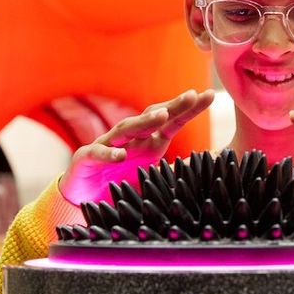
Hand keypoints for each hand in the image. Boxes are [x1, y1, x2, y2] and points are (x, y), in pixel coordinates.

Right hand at [59, 89, 214, 204]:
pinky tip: (121, 155)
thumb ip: (172, 174)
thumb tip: (200, 173)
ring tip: (162, 116)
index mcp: (148, 142)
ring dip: (144, 122)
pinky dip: (109, 154)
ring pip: (127, 129)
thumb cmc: (119, 185)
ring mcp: (107, 145)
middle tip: (191, 96)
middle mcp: (130, 139)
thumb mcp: (152, 179)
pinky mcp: (86, 159)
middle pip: (152, 118)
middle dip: (172, 107)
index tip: (209, 95)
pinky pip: (98, 153)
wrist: (83, 198)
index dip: (189, 109)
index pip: (172, 122)